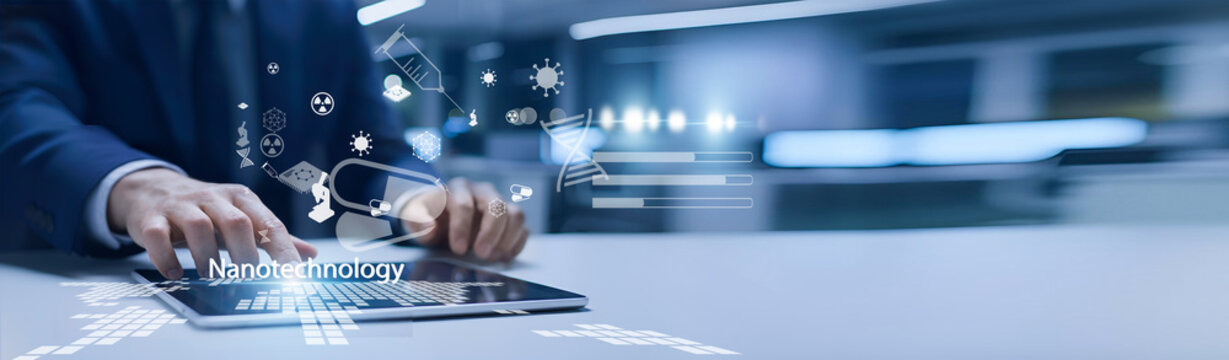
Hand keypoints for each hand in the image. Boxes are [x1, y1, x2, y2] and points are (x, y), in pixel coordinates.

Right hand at [108, 168, 316, 278]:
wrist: (152, 189)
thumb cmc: (207, 211)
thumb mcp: (241, 217)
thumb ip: (273, 237)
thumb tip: (311, 255)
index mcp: (241, 198)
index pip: (269, 224)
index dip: (283, 251)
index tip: (293, 277)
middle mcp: (212, 198)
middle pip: (236, 223)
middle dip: (245, 254)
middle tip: (246, 276)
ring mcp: (180, 206)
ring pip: (199, 228)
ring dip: (207, 258)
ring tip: (210, 274)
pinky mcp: (150, 218)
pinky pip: (157, 236)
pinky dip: (166, 258)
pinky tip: (174, 273)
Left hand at [402, 178, 526, 260]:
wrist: (440, 218)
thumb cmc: (428, 217)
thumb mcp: (415, 220)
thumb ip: (418, 222)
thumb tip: (429, 227)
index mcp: (457, 188)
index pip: (464, 204)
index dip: (462, 227)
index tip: (457, 249)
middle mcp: (482, 192)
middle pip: (496, 206)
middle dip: (491, 233)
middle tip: (482, 255)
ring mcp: (499, 203)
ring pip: (515, 214)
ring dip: (507, 238)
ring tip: (493, 258)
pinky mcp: (509, 217)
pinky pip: (523, 227)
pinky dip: (517, 243)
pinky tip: (503, 256)